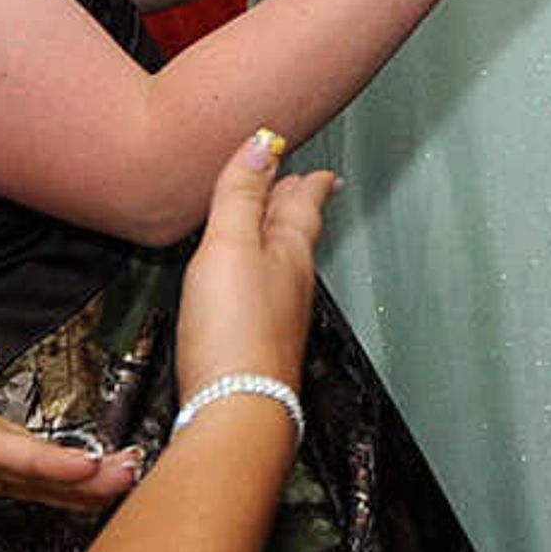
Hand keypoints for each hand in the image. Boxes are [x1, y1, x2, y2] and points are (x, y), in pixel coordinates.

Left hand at [0, 381, 144, 511]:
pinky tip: (98, 494)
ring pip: (35, 464)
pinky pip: (26, 480)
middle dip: (76, 464)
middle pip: (26, 449)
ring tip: (130, 481)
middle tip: (129, 472)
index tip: (80, 465)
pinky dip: (62, 488)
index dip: (36, 456)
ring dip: (81, 476)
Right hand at [172, 129, 332, 399]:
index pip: (305, 203)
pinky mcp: (257, 343)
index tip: (320, 169)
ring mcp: (278, 315)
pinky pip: (262, 293)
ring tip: (269, 224)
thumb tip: (261, 144)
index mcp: (290, 251)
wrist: (237, 407)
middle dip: (296, 205)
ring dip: (276, 236)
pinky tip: (243, 283)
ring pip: (281, 262)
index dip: (310, 181)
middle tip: (300, 186)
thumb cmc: (235, 331)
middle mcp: (292, 281)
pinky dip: (256, 273)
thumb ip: (241, 195)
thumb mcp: (230, 245)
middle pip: (296, 231)